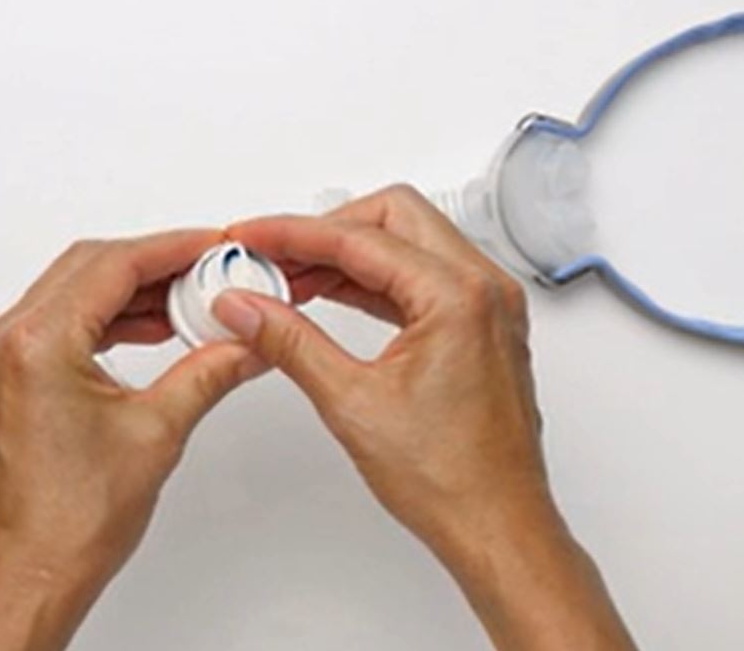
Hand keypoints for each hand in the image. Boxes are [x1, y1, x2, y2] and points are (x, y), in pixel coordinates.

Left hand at [0, 231, 260, 650]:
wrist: (31, 575)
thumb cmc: (68, 523)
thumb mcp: (157, 433)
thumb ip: (209, 373)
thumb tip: (245, 344)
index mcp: (37, 347)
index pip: (114, 265)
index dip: (173, 248)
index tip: (212, 244)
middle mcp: (6, 345)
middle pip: (89, 267)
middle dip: (155, 261)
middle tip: (207, 267)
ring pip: (73, 291)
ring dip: (131, 289)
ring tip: (187, 299)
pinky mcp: (6, 380)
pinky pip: (59, 322)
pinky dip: (107, 316)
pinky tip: (148, 327)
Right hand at [214, 185, 635, 649]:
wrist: (497, 527)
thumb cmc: (451, 479)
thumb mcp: (352, 402)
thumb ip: (291, 342)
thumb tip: (246, 306)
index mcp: (459, 297)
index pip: (361, 237)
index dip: (295, 233)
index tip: (253, 237)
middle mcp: (485, 289)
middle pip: (393, 217)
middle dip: (326, 229)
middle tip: (273, 255)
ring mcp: (489, 306)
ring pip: (410, 244)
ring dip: (350, 254)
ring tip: (291, 279)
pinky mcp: (482, 327)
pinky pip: (424, 278)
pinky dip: (376, 280)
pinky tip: (334, 295)